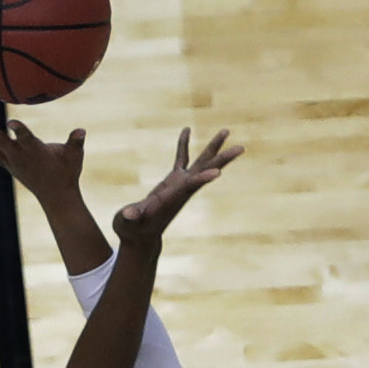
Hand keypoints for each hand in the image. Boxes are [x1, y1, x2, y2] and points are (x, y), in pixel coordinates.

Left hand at [0, 117, 85, 203]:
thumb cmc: (67, 173)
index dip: (18, 131)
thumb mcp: (75, 157)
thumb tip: (81, 131)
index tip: (11, 123)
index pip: (25, 139)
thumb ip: (76, 142)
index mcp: (34, 151)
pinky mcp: (6, 164)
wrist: (57, 198)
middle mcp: (18, 157)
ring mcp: (10, 162)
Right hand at [108, 127, 240, 241]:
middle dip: (222, 160)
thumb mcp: (127, 224)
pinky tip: (186, 130)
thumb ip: (129, 218)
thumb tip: (129, 214)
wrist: (140, 237)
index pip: (190, 187)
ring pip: (201, 163)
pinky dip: (184, 145)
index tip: (218, 172)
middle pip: (206, 171)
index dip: (203, 178)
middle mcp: (181, 191)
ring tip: (226, 131)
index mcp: (171, 199)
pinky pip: (182, 159)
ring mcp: (179, 185)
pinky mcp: (172, 181)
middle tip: (241, 148)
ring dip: (213, 147)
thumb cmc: (132, 230)